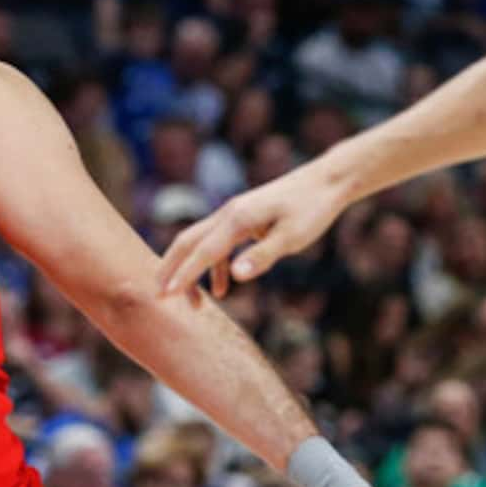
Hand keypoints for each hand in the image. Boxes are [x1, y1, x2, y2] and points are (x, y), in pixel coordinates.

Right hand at [155, 160, 350, 299]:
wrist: (326, 182)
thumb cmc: (312, 209)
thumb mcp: (292, 237)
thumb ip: (263, 256)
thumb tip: (235, 276)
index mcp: (238, 218)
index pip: (202, 252)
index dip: (183, 276)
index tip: (165, 297)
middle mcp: (229, 213)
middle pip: (187, 242)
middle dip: (171, 270)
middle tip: (159, 296)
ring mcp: (234, 214)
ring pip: (200, 244)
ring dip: (191, 271)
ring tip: (193, 304)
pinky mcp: (243, 219)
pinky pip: (218, 244)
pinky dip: (213, 266)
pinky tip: (220, 289)